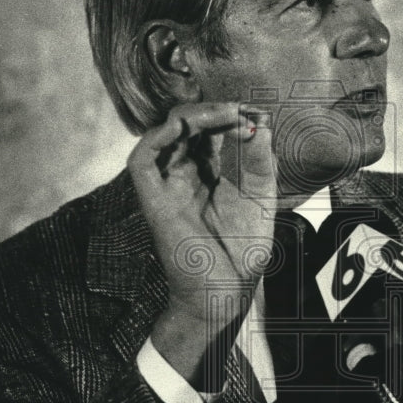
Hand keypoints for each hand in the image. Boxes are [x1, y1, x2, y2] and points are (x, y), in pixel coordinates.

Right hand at [127, 102, 275, 385]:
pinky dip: (157, 137)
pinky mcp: (154, 200)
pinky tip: (183, 128)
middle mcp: (186, 173)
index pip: (211, 128)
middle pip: (187, 124)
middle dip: (213, 110)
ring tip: (223, 114)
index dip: (230, 114)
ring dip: (192, 116)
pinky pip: (142, 161)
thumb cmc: (242, 252)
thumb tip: (260, 124)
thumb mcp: (261, 199)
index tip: (257, 111)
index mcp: (210, 172)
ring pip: (165, 133)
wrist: (226, 293)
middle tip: (240, 109)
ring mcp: (168, 185)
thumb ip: (261, 163)